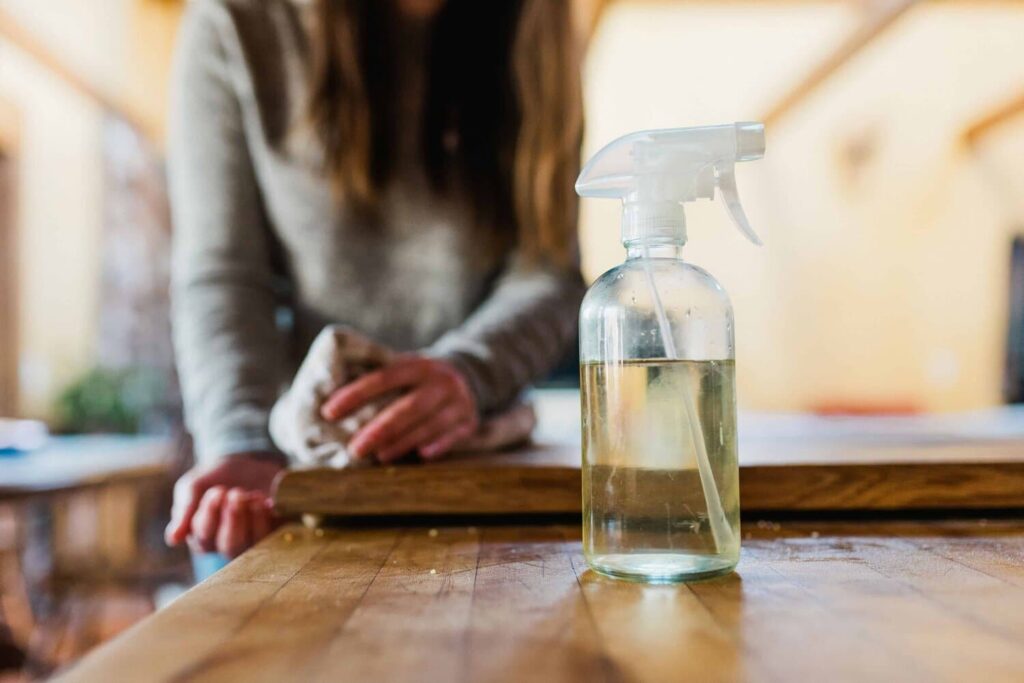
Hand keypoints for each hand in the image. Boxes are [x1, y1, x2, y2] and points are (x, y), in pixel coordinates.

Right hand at [164, 453, 283, 557]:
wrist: (244, 461)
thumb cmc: (213, 478)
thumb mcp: (193, 487)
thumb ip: (183, 510)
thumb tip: (173, 540)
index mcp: (203, 537)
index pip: (204, 537)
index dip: (210, 515)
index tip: (217, 491)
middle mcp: (228, 544)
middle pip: (231, 547)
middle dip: (234, 519)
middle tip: (236, 493)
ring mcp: (254, 538)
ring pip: (255, 544)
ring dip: (254, 520)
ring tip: (253, 496)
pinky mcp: (276, 528)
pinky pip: (278, 533)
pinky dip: (272, 518)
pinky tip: (268, 501)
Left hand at [321, 356, 477, 462]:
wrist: (465, 376)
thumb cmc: (418, 380)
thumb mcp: (404, 369)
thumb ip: (378, 379)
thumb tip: (330, 401)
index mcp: (417, 365)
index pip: (383, 378)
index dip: (355, 394)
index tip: (329, 412)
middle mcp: (440, 381)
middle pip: (408, 407)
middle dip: (379, 429)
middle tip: (355, 449)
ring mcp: (459, 401)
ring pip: (429, 425)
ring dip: (402, 442)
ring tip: (378, 456)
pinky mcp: (469, 421)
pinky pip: (453, 436)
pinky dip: (437, 446)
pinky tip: (420, 456)